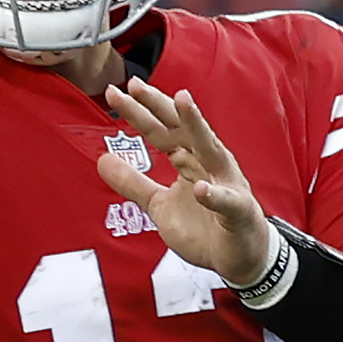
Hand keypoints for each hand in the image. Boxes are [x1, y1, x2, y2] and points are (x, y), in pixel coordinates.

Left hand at [97, 80, 271, 287]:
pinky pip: (226, 201)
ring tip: (181, 101)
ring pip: (209, 148)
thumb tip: (102, 160)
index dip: (139, 112)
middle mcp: (207, 161)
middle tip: (135, 85)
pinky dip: (214, 195)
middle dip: (159, 105)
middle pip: (180, 128)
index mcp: (188, 157)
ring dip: (196, 125)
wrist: (240, 256)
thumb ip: (133, 182)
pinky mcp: (238, 210)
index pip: (161, 130)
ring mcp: (225, 182)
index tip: (116, 93)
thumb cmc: (204, 226)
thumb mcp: (159, 204)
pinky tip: (201, 189)